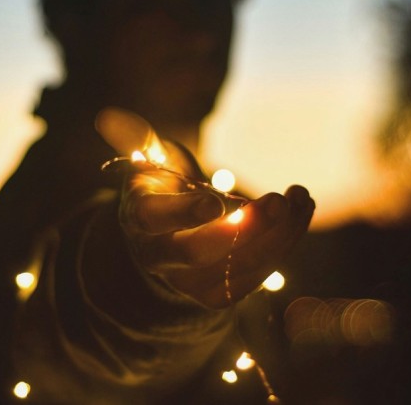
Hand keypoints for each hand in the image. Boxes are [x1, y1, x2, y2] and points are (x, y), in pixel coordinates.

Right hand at [96, 107, 314, 308]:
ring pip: (235, 268)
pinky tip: (301, 212)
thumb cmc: (161, 186)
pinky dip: (284, 244)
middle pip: (197, 252)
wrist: (166, 236)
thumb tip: (109, 117)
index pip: (154, 219)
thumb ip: (137, 139)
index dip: (182, 211)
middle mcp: (158, 255)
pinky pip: (256, 277)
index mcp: (138, 217)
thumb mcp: (148, 159)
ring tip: (300, 197)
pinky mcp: (218, 293)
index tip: (215, 200)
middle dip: (242, 227)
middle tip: (276, 201)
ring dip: (277, 234)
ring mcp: (188, 280)